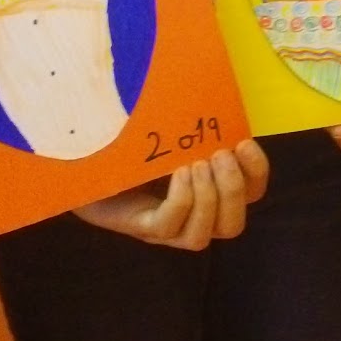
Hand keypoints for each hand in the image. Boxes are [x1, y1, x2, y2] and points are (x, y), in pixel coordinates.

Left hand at [73, 140, 269, 249]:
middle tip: (219, 156)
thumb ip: (199, 131)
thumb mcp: (174, 136)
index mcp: (211, 194)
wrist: (83, 159)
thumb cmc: (134, 144)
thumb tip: (223, 105)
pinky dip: (182, 200)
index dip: (257, 172)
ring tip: (194, 165)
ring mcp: (166, 229)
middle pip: (232, 226)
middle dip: (233, 190)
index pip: (251, 194)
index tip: (244, 143)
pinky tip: (177, 174)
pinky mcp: (140, 228)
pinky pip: (170, 225)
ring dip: (208, 199)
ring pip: (203, 236)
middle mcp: (192, 218)